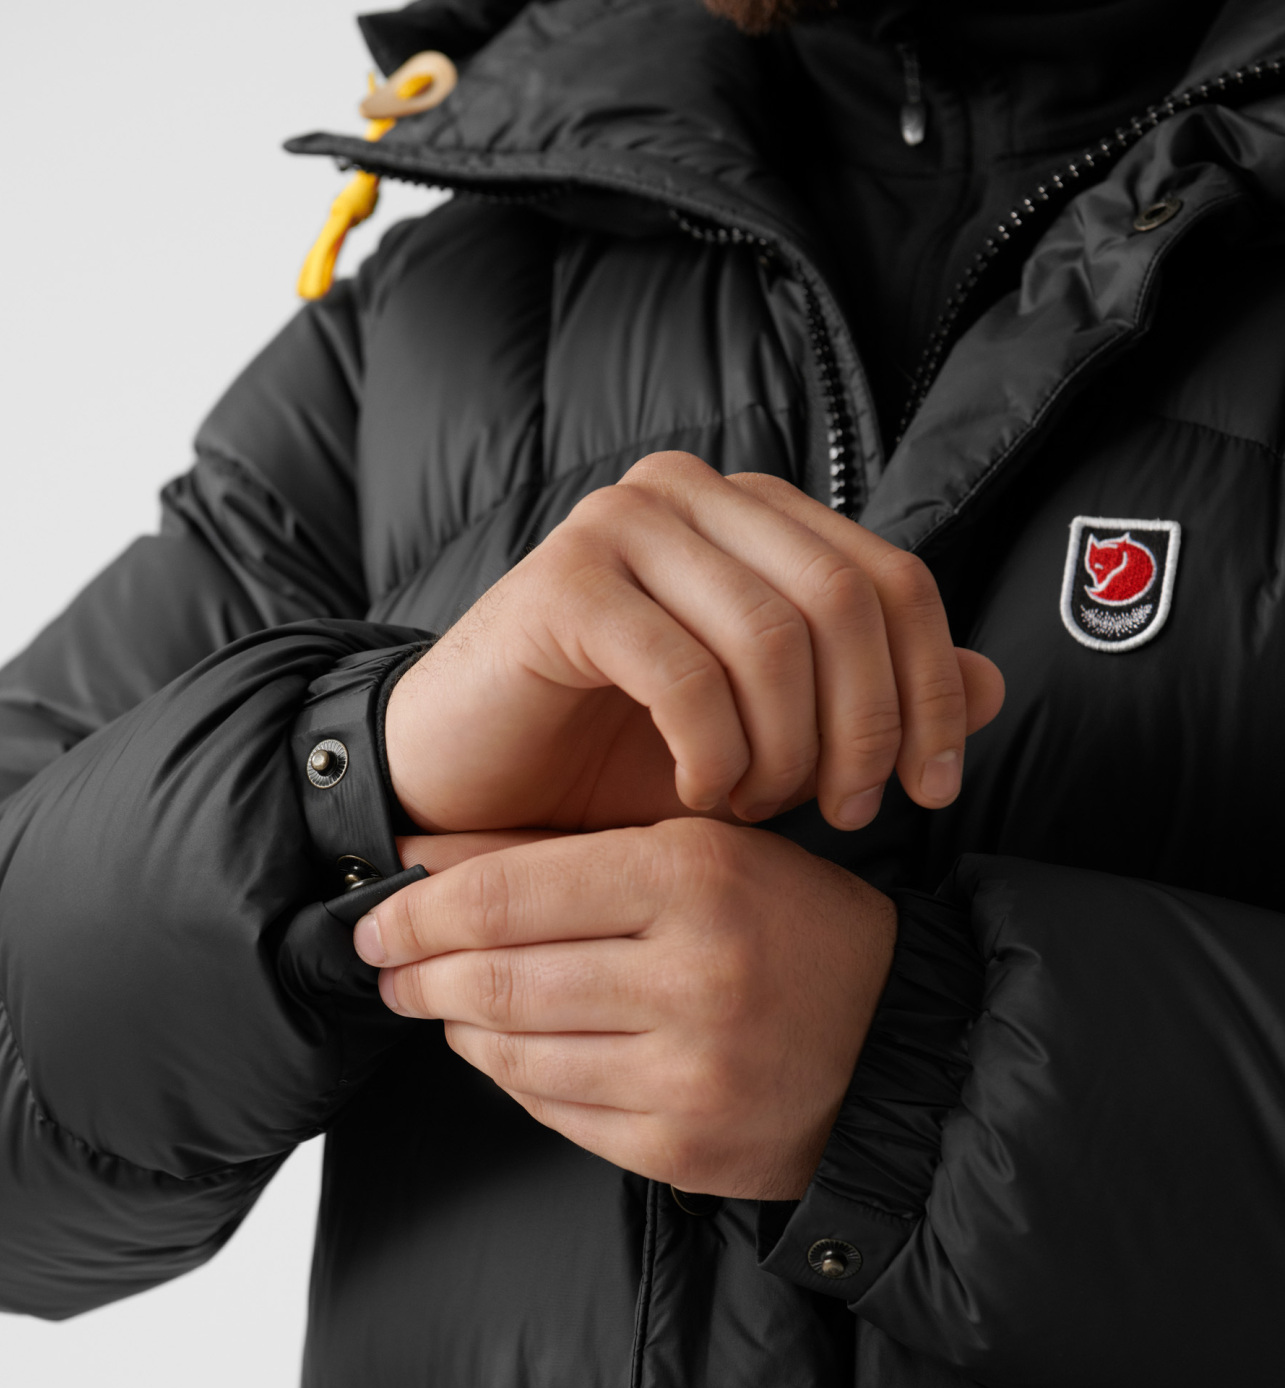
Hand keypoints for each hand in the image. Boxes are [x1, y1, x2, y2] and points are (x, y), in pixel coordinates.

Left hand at [360, 822, 895, 1199]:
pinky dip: (510, 1075)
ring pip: (513, 1051)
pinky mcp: (683, 1148)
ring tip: (444, 999)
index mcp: (692, 875)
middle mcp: (693, 976)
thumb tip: (416, 854)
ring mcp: (690, 1073)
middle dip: (418, 972)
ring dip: (458, 1023)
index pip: (506, 893)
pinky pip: (553, 1110)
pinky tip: (506, 1046)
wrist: (893, 1039)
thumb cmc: (781, 923)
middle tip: (388, 964)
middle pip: (497, 978)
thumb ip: (555, 849)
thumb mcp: (688, 850)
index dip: (419, 907)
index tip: (376, 914)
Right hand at [387, 451, 1003, 834]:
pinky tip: (699, 795)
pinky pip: (687, 674)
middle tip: (845, 813)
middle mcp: (689, 495)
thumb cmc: (615, 755)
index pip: (894, 579)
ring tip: (752, 804)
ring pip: (773, 637)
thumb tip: (994, 684)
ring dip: (786, 750)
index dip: (933, 689)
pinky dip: (714, 755)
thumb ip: (875, 703)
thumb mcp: (769, 736)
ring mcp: (621, 526)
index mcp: (749, 513)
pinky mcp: (564, 581)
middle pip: (847, 600)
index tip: (932, 789)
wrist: (472, 778)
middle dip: (869, 727)